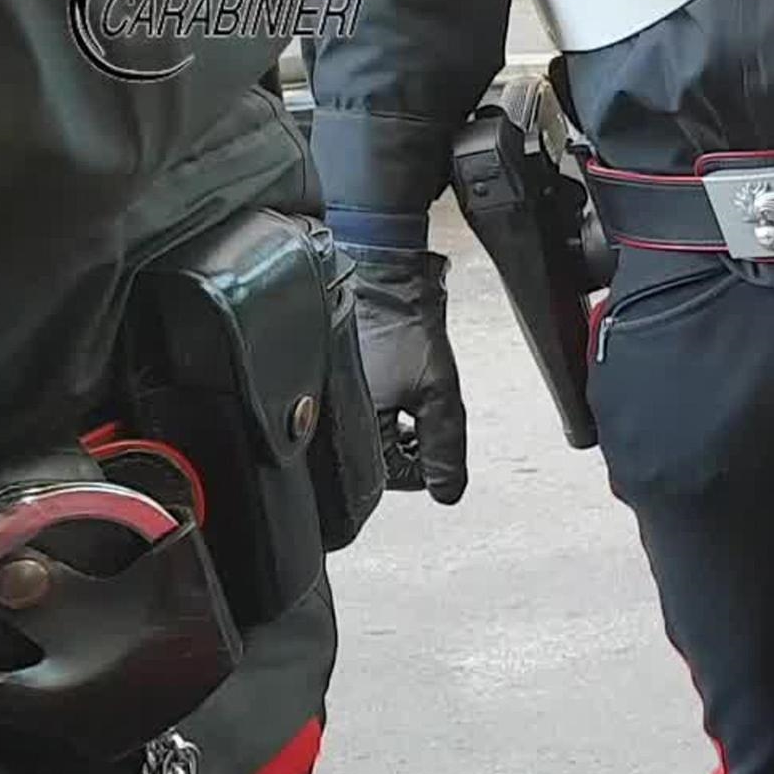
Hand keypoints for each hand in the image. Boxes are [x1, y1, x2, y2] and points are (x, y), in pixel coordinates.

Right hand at [339, 243, 468, 503]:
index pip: (394, 479)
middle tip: (420, 408)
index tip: (431, 431)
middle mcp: (327, 422)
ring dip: (397, 427)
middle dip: (409, 444)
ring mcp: (326, 403)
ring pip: (372, 439)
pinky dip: (382, 410)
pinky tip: (391, 385)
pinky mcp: (329, 385)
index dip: (425, 462)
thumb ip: (445, 449)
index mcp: (352, 431)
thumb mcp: (439, 394)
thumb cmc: (405, 329)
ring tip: (407, 395)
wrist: (382, 278)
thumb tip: (448, 495)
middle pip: (381, 462)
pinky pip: (359, 416)